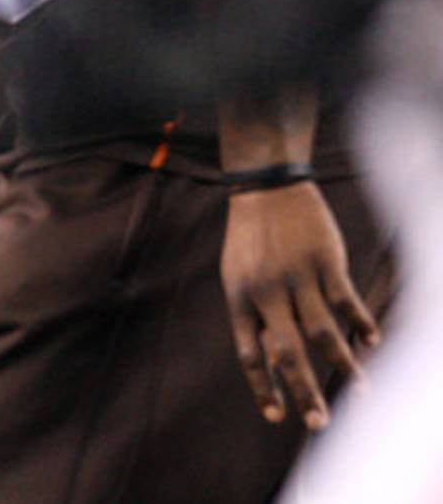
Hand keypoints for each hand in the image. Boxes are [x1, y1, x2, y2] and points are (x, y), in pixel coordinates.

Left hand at [220, 181, 378, 429]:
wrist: (265, 187)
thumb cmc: (251, 238)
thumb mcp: (238, 275)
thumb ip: (256, 316)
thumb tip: (276, 361)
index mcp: (240, 299)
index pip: (250, 356)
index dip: (263, 388)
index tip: (277, 417)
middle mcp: (267, 293)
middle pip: (287, 353)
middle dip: (304, 392)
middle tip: (319, 424)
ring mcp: (297, 277)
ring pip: (323, 333)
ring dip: (344, 366)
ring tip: (363, 392)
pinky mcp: (325, 261)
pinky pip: (346, 301)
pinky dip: (361, 324)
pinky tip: (373, 343)